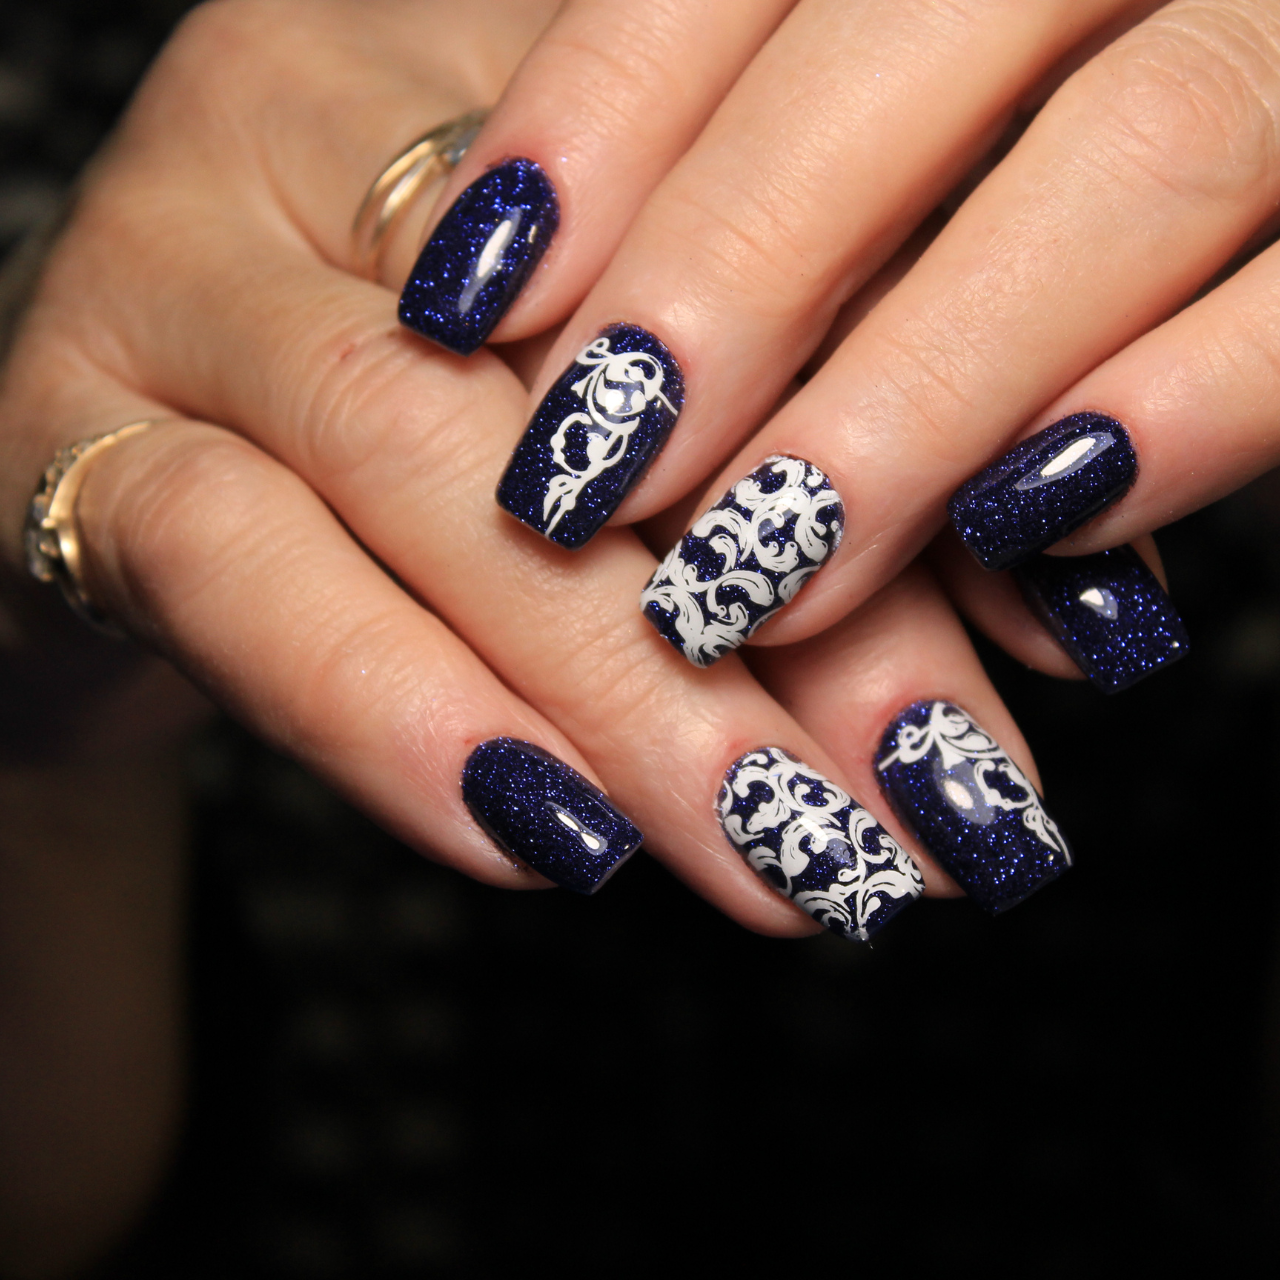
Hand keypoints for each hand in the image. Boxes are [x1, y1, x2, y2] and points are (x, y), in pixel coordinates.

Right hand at [1, 0, 1070, 956]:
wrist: (126, 472)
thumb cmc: (418, 443)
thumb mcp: (634, 431)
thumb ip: (828, 481)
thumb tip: (1069, 617)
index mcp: (517, 77)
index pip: (750, 254)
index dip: (900, 464)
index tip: (1041, 669)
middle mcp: (324, 115)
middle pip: (602, 365)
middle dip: (787, 624)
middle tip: (921, 814)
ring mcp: (174, 263)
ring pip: (422, 462)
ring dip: (619, 698)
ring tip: (779, 864)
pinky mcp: (54, 426)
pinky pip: (227, 563)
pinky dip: (396, 714)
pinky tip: (545, 846)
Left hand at [425, 0, 1276, 697]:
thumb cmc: (1039, 103)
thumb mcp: (902, 97)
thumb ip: (789, 161)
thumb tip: (551, 303)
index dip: (599, 119)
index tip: (470, 296)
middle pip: (911, 40)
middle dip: (732, 277)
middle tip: (586, 479)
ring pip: (1130, 158)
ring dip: (909, 399)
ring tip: (750, 574)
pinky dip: (1180, 412)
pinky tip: (1024, 529)